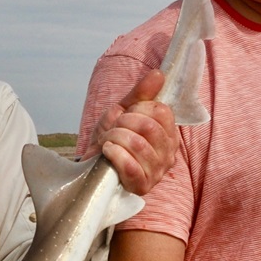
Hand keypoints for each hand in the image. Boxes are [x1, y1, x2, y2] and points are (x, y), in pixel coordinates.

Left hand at [88, 68, 177, 195]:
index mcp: (168, 134)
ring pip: (138, 144)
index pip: (162, 112)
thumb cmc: (111, 139)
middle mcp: (169, 154)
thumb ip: (141, 94)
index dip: (139, 109)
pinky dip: (113, 153)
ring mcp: (157, 172)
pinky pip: (130, 165)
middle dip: (124, 123)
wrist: (92, 165)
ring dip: (115, 138)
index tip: (127, 115)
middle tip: (114, 129)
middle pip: (149, 127)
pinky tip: (107, 152)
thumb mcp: (123, 112)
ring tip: (108, 142)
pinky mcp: (142, 186)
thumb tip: (158, 74)